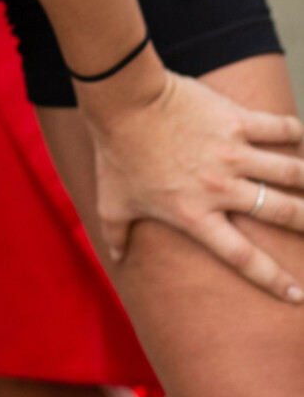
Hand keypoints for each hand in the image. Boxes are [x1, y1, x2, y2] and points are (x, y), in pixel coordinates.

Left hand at [87, 67, 303, 301]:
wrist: (124, 102)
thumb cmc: (116, 153)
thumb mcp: (111, 202)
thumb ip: (117, 233)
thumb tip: (116, 256)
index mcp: (194, 215)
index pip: (243, 257)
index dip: (272, 279)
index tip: (296, 294)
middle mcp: (220, 188)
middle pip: (280, 213)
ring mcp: (232, 153)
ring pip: (289, 172)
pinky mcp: (235, 121)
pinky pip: (277, 128)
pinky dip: (293, 132)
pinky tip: (297, 136)